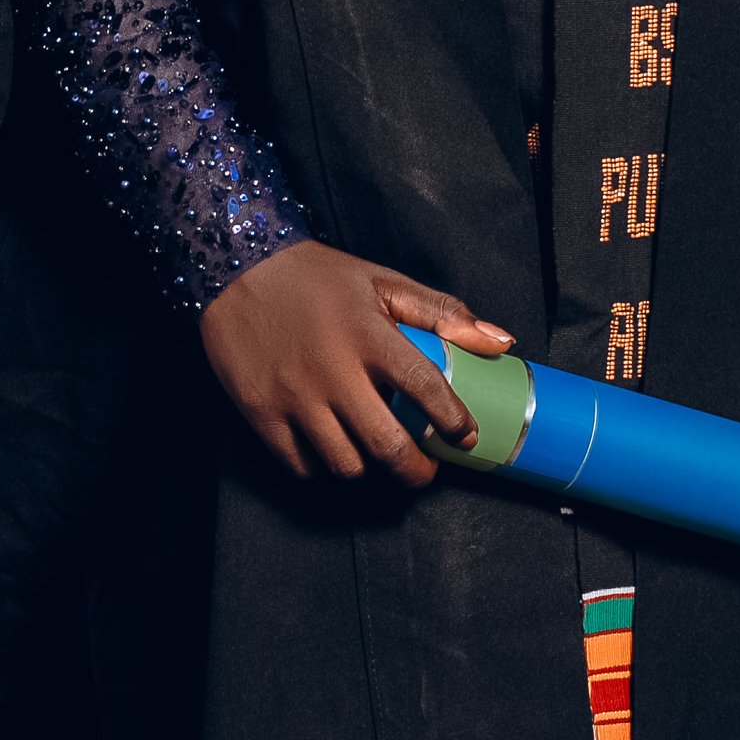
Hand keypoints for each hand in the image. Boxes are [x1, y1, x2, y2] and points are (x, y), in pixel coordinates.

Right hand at [198, 241, 513, 488]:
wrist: (238, 269)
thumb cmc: (318, 277)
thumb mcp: (383, 282)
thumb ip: (443, 314)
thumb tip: (501, 342)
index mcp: (368, 333)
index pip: (425, 388)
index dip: (452, 421)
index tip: (466, 438)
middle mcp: (332, 370)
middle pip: (387, 446)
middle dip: (416, 471)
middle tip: (426, 469)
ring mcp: (293, 396)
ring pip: (346, 464)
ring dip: (371, 469)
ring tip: (378, 456)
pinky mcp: (261, 413)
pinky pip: (302, 466)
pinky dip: (325, 468)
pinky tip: (336, 450)